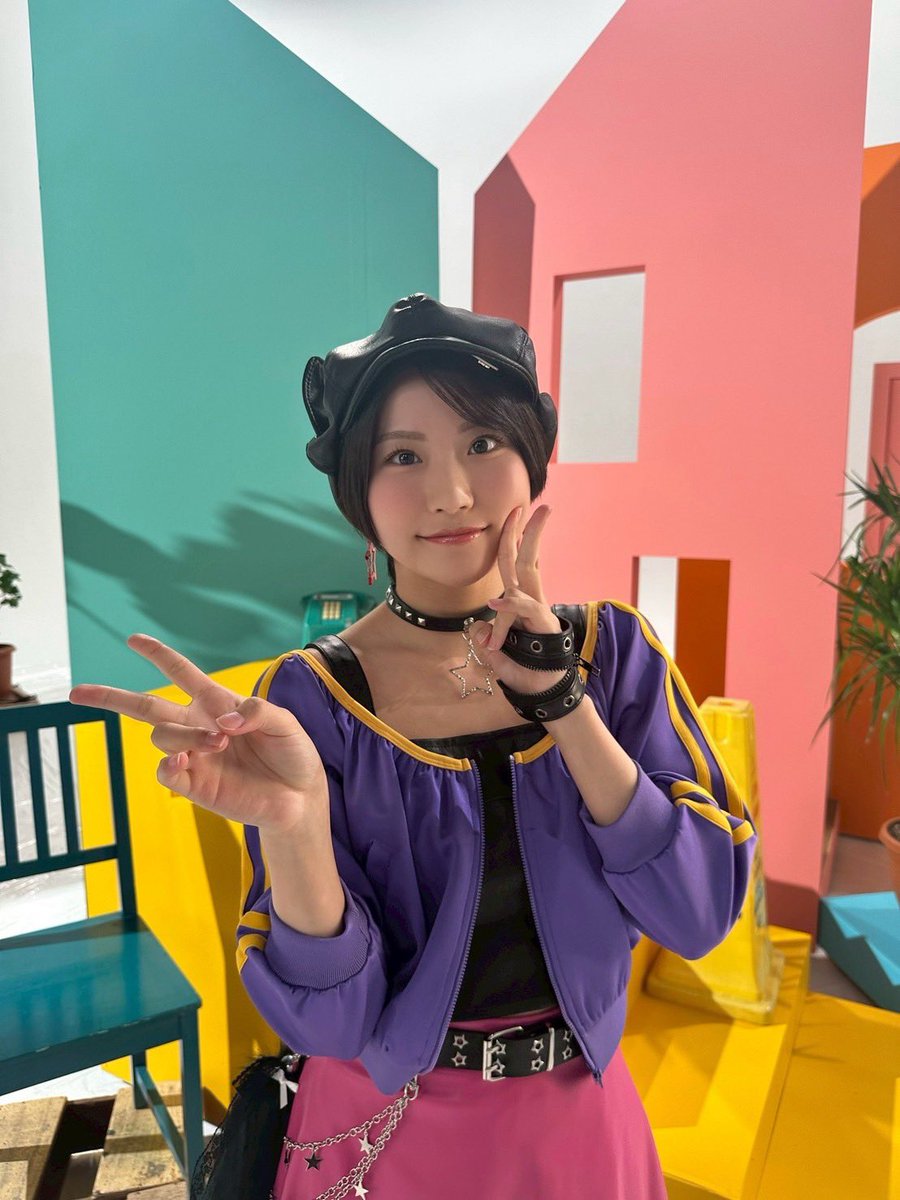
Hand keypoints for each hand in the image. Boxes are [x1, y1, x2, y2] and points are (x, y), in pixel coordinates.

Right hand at [69, 635, 326, 834]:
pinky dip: (168, 763)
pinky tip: (183, 761)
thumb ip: (257, 713)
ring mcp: (194, 756)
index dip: (158, 656)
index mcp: (217, 703)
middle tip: (77, 693)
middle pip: (146, 707)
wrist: (299, 796)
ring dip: (184, 735)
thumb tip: (224, 722)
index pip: (181, 674)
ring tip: (218, 743)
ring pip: (161, 736)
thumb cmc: (292, 753)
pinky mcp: (194, 785)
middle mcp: (198, 726)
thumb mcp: (285, 723)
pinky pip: (165, 771)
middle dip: (111, 698)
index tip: (133, 639)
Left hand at [469, 504, 568, 696]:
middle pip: (525, 556)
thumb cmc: (523, 670)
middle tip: (537, 505)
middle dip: (527, 529)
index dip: (511, 537)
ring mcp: (536, 608)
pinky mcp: (541, 624)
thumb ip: (487, 637)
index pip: (515, 563)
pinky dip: (510, 605)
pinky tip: (495, 601)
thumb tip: (477, 628)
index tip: (514, 512)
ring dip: (527, 541)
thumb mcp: (496, 652)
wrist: (543, 691)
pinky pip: (523, 609)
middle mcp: (531, 598)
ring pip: (527, 570)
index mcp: (521, 600)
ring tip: (526, 518)